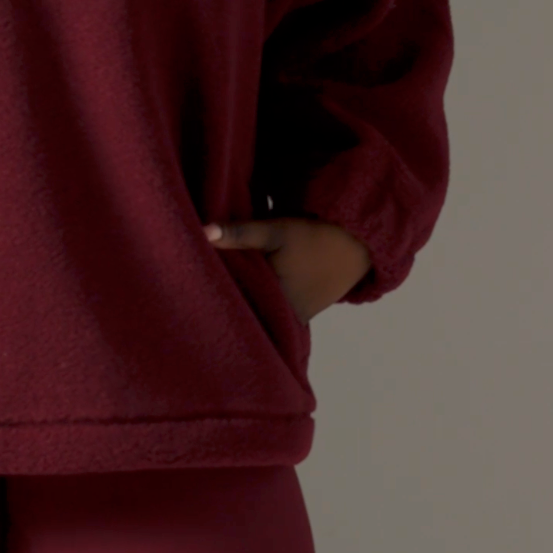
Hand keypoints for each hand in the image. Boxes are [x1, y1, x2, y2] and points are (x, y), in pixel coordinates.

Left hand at [202, 213, 370, 319]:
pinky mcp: (301, 313)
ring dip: (245, 297)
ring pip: (259, 310)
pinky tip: (244, 286)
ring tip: (216, 283)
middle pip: (247, 310)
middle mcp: (286, 320)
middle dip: (228, 296)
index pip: (234, 304)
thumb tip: (202, 232)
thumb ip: (240, 234)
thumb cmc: (315, 237)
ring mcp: (295, 319)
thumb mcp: (277, 231)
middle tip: (200, 282)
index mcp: (276, 306)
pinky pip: (272, 309)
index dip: (214, 293)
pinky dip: (260, 299)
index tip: (194, 282)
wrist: (358, 243)